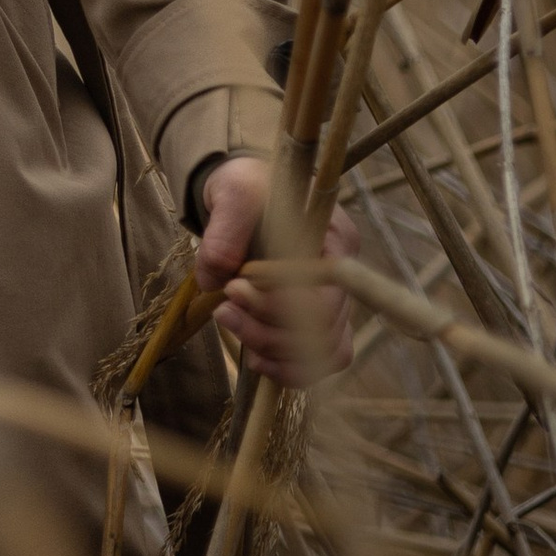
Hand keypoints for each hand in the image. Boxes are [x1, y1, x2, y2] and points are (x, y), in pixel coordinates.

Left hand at [197, 154, 356, 384]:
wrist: (243, 198)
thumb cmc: (246, 187)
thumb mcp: (233, 192)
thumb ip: (225, 232)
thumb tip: (214, 281)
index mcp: (336, 238)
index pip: (327, 289)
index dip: (281, 301)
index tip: (234, 286)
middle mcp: (342, 278)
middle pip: (325, 327)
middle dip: (268, 328)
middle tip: (223, 308)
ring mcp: (331, 304)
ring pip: (323, 353)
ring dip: (273, 351)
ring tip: (229, 323)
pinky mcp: (311, 325)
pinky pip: (315, 363)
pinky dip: (285, 368)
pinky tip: (254, 356)